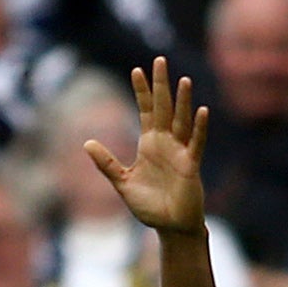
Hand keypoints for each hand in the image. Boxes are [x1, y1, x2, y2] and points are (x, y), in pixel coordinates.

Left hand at [85, 59, 209, 236]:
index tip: (136, 69)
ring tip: (183, 79)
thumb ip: (106, 163)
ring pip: (182, 121)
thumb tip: (86, 143)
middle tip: (160, 60)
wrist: (170, 227)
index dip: (142, 91)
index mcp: (150, 144)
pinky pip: (196, 143)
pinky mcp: (190, 166)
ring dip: (183, 101)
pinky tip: (201, 110)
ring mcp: (180, 152)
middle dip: (161, 85)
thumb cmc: (150, 206)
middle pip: (164, 108)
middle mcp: (166, 143)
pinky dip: (199, 128)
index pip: (146, 111)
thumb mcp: (122, 182)